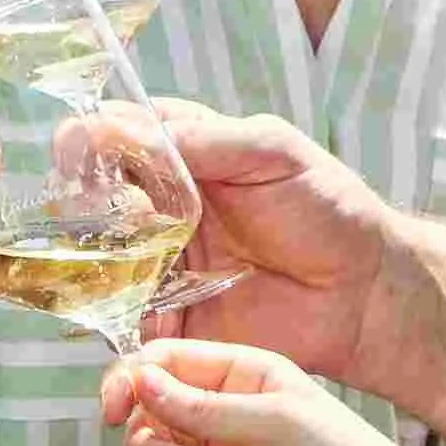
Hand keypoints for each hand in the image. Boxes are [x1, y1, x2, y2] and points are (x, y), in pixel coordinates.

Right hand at [115, 103, 423, 391]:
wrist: (363, 292)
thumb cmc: (328, 210)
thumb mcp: (273, 151)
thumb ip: (203, 138)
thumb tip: (125, 130)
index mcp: (185, 151)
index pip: (116, 132)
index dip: (91, 139)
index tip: (83, 152)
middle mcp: (163, 203)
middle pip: (94, 194)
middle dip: (85, 198)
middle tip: (108, 208)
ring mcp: (162, 260)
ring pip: (97, 254)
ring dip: (90, 254)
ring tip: (117, 255)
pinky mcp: (169, 314)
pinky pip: (122, 315)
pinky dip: (110, 312)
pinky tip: (118, 305)